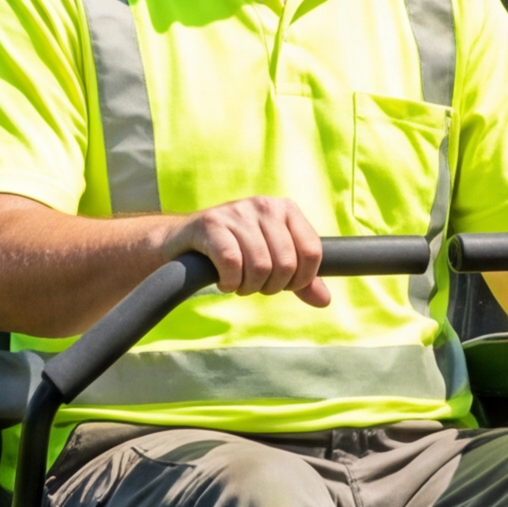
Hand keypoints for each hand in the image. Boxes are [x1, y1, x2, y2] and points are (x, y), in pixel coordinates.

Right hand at [174, 195, 331, 306]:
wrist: (183, 241)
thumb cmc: (234, 250)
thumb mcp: (272, 261)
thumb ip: (300, 280)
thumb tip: (324, 301)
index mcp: (286, 209)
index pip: (312, 251)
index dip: (301, 279)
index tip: (285, 286)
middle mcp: (264, 205)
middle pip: (286, 263)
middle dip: (271, 286)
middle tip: (255, 285)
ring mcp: (236, 212)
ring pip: (259, 266)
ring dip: (248, 287)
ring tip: (238, 283)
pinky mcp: (210, 223)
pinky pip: (231, 263)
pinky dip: (229, 282)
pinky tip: (223, 281)